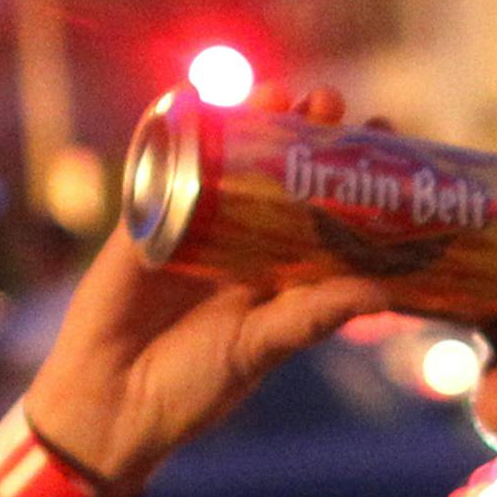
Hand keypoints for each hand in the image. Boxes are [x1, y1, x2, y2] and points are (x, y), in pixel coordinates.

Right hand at [23, 87, 392, 489]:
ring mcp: (194, 227)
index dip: (352, 175)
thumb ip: (314, 316)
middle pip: (280, 174)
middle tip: (333, 105)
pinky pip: (164, 167)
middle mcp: (243, 244)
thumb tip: (381, 291)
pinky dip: (182, 130)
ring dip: (253, 120)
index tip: (386, 139)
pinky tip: (204, 97)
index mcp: (280, 272)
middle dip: (306, 134)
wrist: (111, 404)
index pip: (325, 212)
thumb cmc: (194, 386)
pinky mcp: (145, 222)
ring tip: (282, 93)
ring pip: (228, 161)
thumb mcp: (263, 346)